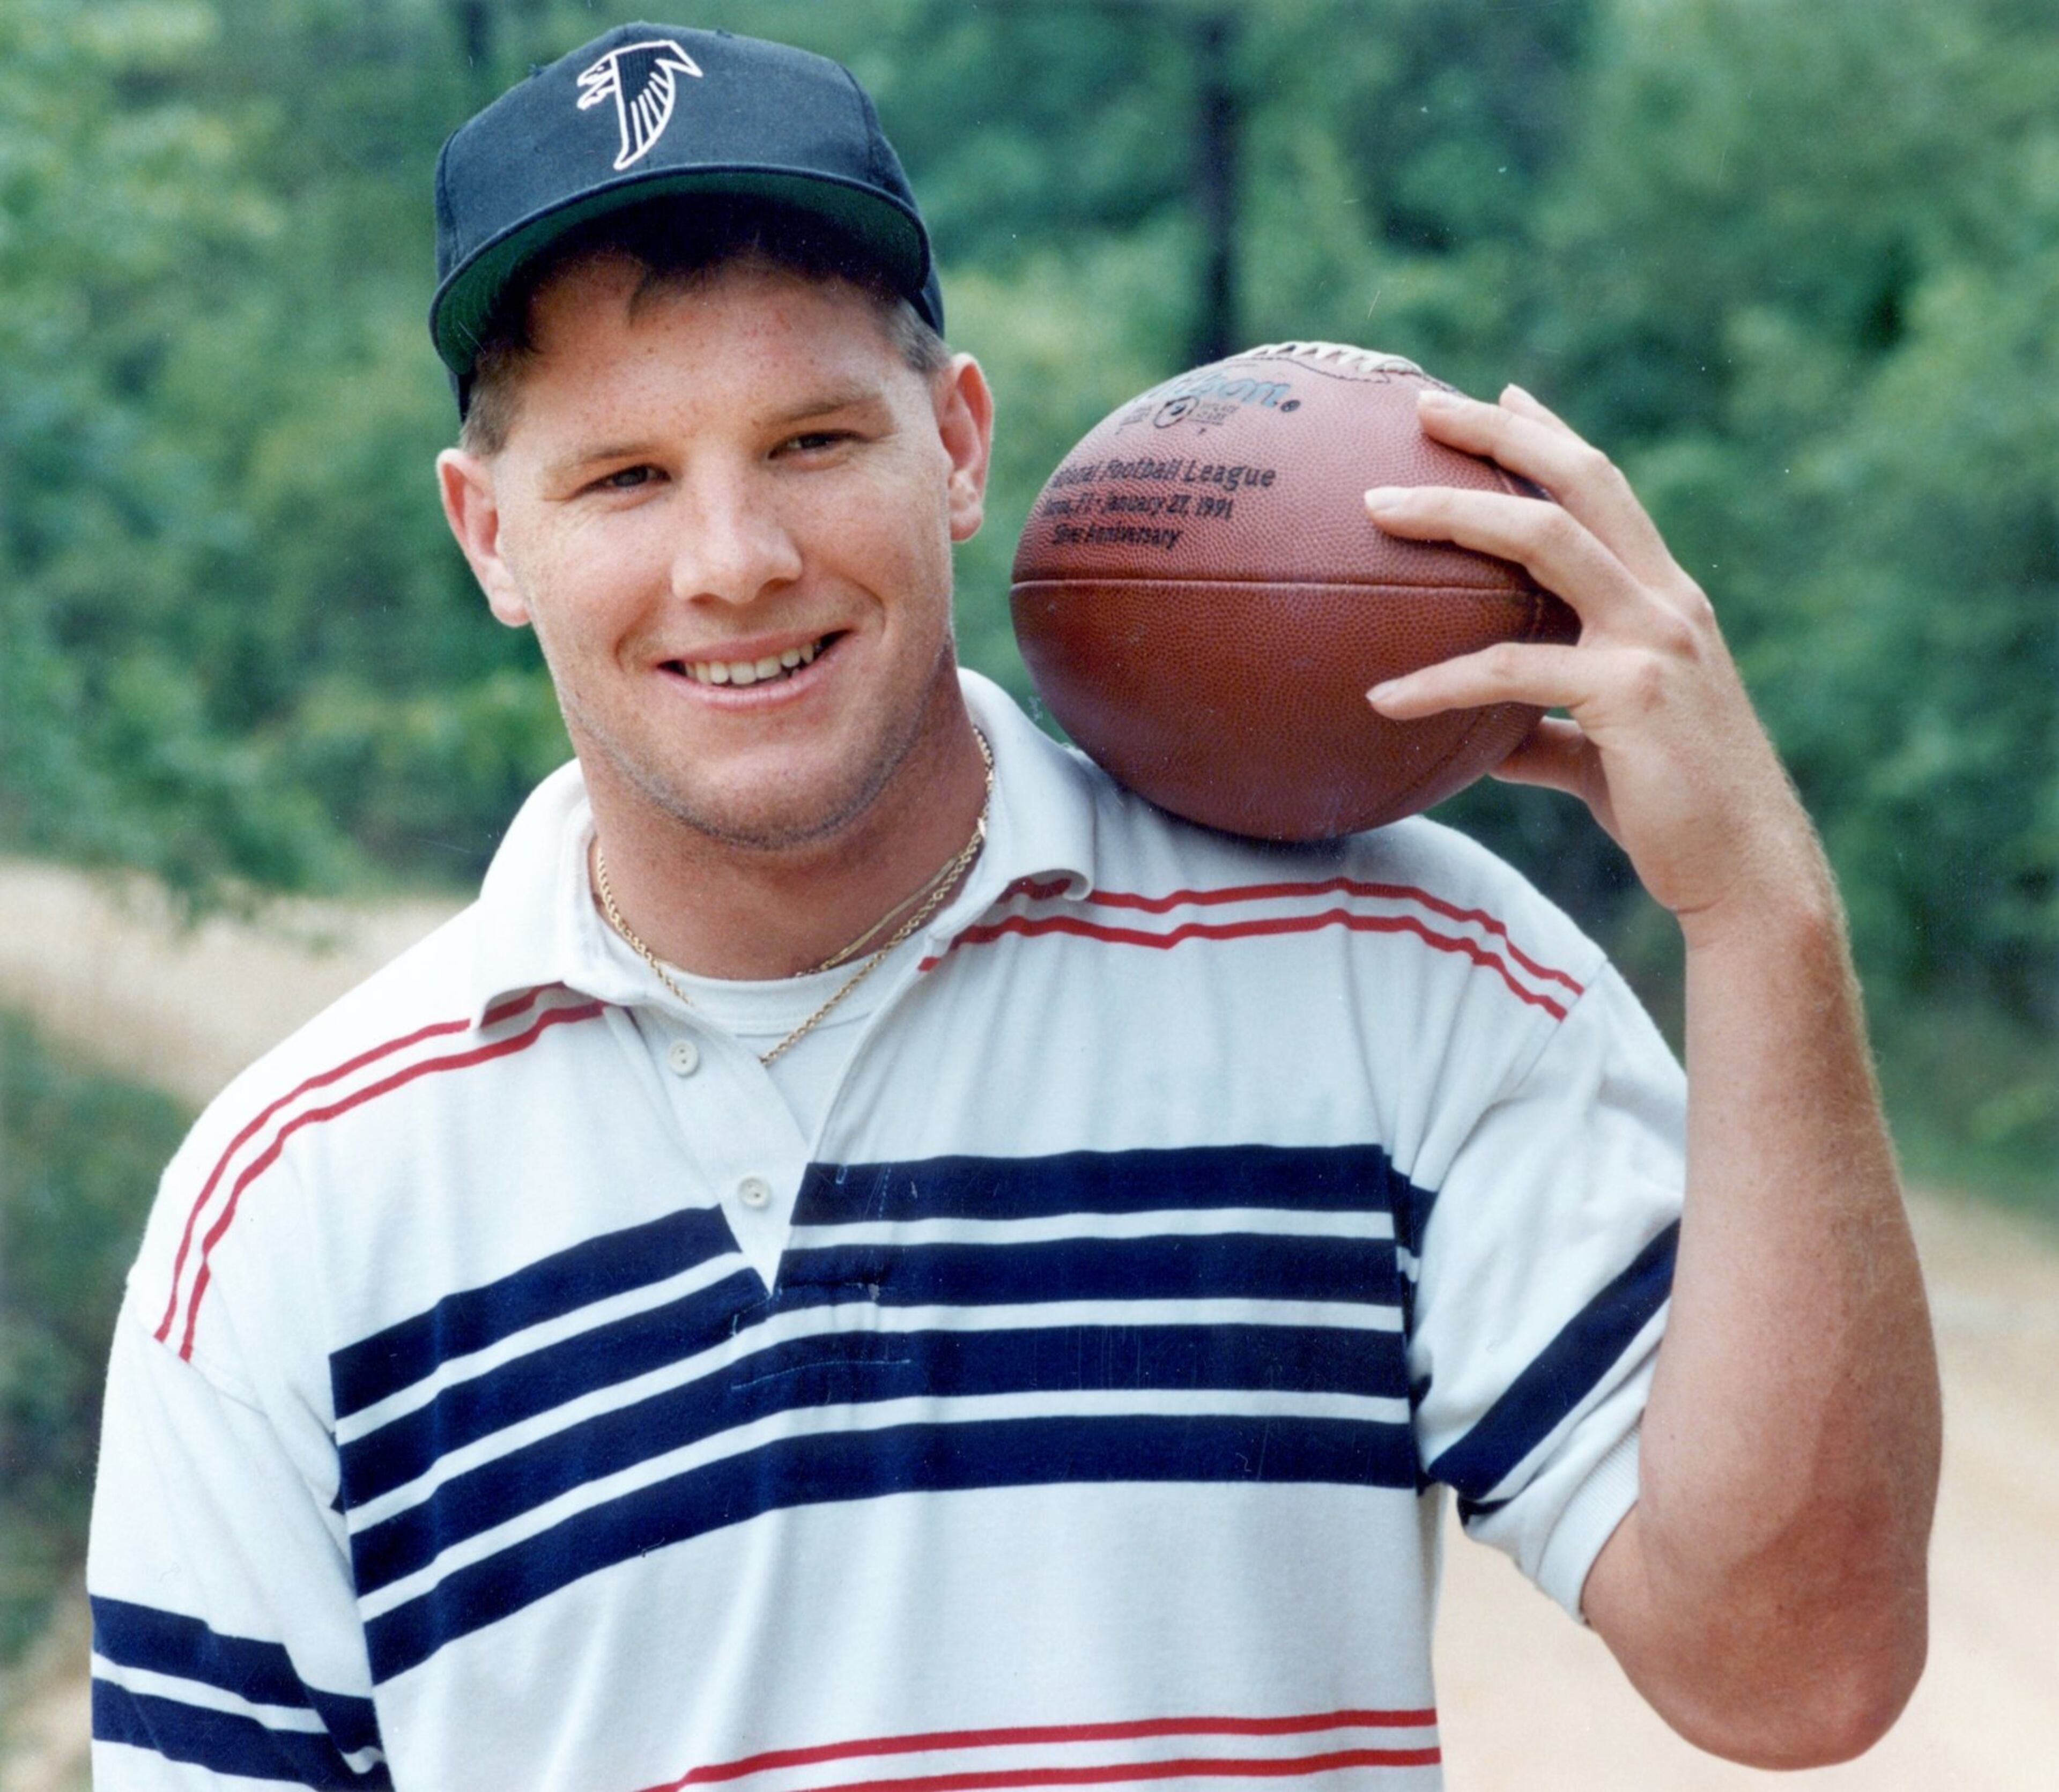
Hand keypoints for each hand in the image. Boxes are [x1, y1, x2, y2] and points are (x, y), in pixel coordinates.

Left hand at [1365, 386, 1821, 940]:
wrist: (1744, 875)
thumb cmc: (1673, 814)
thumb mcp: (1600, 753)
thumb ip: (1540, 731)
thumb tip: (1477, 737)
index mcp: (1664, 602)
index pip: (1605, 492)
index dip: (1551, 437)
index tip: (1499, 396)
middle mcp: (1666, 602)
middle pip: (1577, 484)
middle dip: (1498, 435)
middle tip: (1422, 407)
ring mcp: (1654, 642)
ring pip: (1543, 542)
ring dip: (1453, 515)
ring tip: (1373, 510)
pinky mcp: (1630, 697)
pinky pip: (1509, 671)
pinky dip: (1437, 682)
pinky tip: (1379, 700)